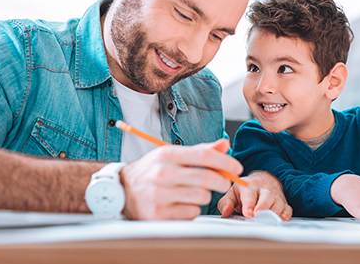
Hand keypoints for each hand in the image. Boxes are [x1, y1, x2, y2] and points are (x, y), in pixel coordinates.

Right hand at [119, 139, 242, 219]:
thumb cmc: (152, 170)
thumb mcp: (172, 154)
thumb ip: (200, 150)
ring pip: (202, 197)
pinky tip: (183, 203)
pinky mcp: (159, 214)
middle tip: (223, 182)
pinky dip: (193, 209)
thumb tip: (224, 145)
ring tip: (195, 192)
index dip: (225, 162)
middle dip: (222, 181)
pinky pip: (191, 213)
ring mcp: (160, 195)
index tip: (237, 167)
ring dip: (205, 196)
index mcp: (167, 154)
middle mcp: (163, 173)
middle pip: (207, 178)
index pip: (204, 156)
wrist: (121, 190)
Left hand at [217, 171, 291, 220]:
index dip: (249, 203)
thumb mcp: (232, 193)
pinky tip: (282, 219)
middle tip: (258, 216)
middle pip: (267, 195)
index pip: (249, 194)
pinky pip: (287, 207)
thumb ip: (226, 203)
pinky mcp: (283, 202)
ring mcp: (275, 195)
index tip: (247, 213)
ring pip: (278, 202)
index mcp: (248, 186)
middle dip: (263, 206)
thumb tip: (226, 212)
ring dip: (274, 212)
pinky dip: (286, 214)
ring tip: (269, 220)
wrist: (263, 180)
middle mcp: (263, 189)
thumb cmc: (245, 190)